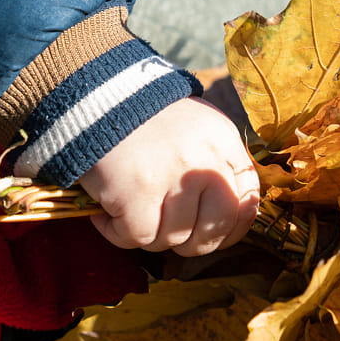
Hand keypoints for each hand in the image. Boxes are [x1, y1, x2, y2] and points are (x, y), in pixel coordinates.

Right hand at [77, 96, 259, 255]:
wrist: (93, 96)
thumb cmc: (144, 120)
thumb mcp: (195, 130)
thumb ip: (214, 165)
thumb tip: (226, 219)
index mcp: (223, 142)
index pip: (246, 202)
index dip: (231, 230)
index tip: (211, 236)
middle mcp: (204, 161)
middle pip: (215, 229)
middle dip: (194, 244)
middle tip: (169, 235)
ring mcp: (171, 177)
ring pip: (173, 238)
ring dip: (149, 235)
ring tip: (130, 212)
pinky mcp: (136, 192)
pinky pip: (138, 237)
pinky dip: (118, 233)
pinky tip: (107, 215)